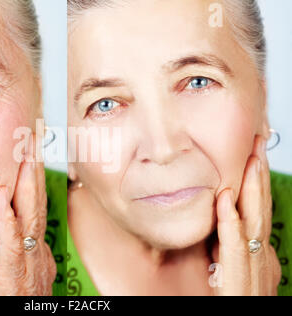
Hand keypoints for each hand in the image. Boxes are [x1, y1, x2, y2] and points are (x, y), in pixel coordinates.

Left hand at [0, 134, 56, 295]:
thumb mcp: (18, 269)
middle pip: (37, 204)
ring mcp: (29, 263)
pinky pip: (9, 243)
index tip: (33, 153)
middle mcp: (38, 252)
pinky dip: (5, 218)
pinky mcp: (13, 276)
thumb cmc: (18, 301)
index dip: (35, 179)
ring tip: (25, 157)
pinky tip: (2, 196)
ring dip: (26, 185)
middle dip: (36, 171)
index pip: (36, 207)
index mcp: (38, 250)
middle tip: (36, 140)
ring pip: (28, 217)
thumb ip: (13, 244)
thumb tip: (5, 218)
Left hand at [212, 135, 281, 295]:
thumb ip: (228, 245)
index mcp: (261, 255)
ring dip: (252, 190)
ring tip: (251, 160)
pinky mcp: (239, 283)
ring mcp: (255, 271)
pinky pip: (234, 248)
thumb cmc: (233, 300)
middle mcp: (263, 259)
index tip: (254, 154)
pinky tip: (225, 200)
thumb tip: (222, 218)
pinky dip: (230, 223)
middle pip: (261, 209)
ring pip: (254, 222)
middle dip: (260, 175)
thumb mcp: (233, 268)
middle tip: (258, 143)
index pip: (259, 210)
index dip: (257, 182)